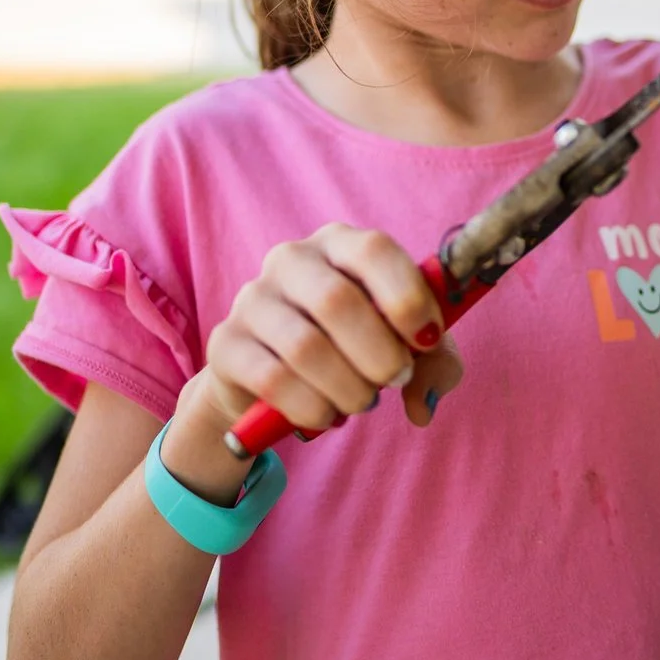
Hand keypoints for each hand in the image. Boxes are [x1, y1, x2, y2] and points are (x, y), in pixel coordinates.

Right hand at [171, 225, 464, 494]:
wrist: (270, 379)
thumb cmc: (351, 349)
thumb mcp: (402, 348)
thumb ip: (433, 364)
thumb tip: (424, 405)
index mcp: (340, 243)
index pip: (374, 250)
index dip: (407, 297)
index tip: (427, 339)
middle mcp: (291, 260)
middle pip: (337, 301)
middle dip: (379, 353)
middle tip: (395, 379)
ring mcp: (252, 298)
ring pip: (305, 347)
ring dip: (347, 388)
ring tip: (362, 402)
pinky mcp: (226, 343)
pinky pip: (273, 380)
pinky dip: (311, 408)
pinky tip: (325, 416)